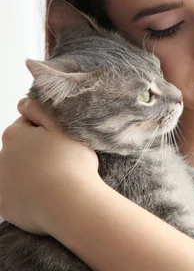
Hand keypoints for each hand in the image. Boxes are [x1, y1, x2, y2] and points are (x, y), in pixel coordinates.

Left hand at [0, 98, 99, 234]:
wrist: (70, 204)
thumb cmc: (72, 164)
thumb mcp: (63, 127)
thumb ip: (41, 110)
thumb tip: (23, 101)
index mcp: (14, 135)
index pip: (27, 126)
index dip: (47, 132)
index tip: (63, 142)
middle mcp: (1, 157)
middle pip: (21, 150)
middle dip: (37, 153)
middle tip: (63, 161)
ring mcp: (1, 183)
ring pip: (18, 172)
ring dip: (31, 173)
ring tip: (57, 181)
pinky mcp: (5, 206)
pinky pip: (17, 196)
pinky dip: (29, 196)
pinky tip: (48, 197)